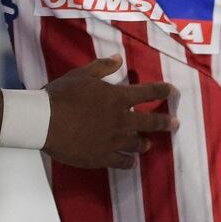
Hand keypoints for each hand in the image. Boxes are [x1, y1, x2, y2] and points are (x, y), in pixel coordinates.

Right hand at [43, 56, 175, 168]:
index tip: (172, 91)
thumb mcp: (81, 75)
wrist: (45, 121)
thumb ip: (102, 67)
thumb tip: (118, 58)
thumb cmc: (62, 95)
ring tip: (148, 144)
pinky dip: (129, 162)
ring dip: (144, 143)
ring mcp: (114, 141)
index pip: (149, 93)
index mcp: (118, 98)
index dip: (163, 91)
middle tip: (175, 124)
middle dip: (165, 122)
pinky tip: (130, 162)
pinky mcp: (103, 157)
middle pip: (151, 122)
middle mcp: (121, 120)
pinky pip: (123, 162)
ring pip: (138, 144)